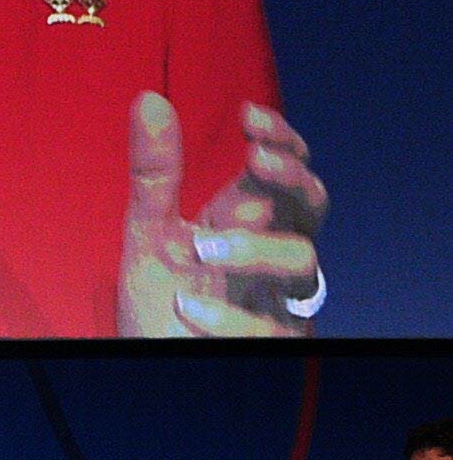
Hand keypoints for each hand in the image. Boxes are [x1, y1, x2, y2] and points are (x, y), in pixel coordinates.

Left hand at [119, 96, 326, 336]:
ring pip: (304, 262)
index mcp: (248, 221)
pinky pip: (271, 329)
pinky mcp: (268, 343)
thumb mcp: (148, 230)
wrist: (149, 360)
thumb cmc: (161, 297)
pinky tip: (189, 308)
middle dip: (293, 178)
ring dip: (256, 248)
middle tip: (256, 160)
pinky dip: (229, 316)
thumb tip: (149, 100)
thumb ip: (155, 173)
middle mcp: (271, 254)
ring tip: (200, 247)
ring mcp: (276, 298)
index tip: (249, 117)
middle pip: (312, 206)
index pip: (285, 170)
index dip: (281, 140)